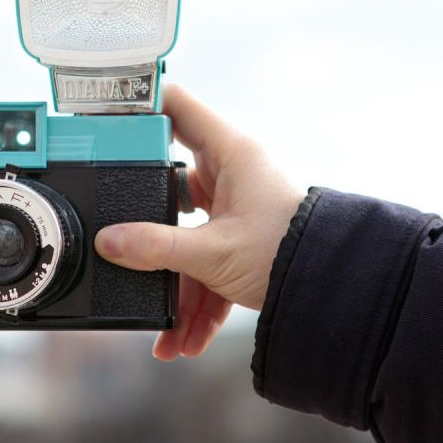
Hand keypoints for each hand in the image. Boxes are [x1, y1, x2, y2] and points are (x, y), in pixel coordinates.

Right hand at [94, 84, 303, 360]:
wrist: (335, 291)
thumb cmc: (289, 253)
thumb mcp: (212, 252)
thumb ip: (154, 247)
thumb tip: (108, 242)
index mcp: (229, 153)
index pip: (177, 106)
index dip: (141, 103)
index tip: (106, 116)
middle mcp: (230, 173)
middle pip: (170, 181)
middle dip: (146, 218)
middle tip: (112, 218)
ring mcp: (234, 207)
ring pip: (187, 234)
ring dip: (175, 283)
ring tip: (163, 327)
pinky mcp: (239, 238)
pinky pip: (205, 263)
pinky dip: (197, 300)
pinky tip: (185, 338)